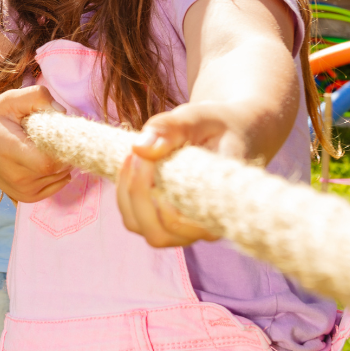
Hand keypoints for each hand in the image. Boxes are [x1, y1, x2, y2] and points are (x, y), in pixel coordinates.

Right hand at [0, 86, 72, 202]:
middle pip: (57, 167)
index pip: (48, 160)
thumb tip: (62, 112)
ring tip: (40, 146)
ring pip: (61, 176)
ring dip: (61, 159)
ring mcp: (22, 190)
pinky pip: (58, 184)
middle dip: (62, 149)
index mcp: (9, 150)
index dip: (60, 145)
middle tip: (50, 134)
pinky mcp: (27, 197)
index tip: (57, 129)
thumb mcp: (9, 100)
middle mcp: (15, 175)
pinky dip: (58, 171)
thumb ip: (37, 96)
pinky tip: (43, 157)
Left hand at [117, 102, 229, 247]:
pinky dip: (124, 193)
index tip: (148, 155)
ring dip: (127, 192)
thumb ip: (170, 128)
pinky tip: (133, 163)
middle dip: (137, 191)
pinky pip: (133, 219)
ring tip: (134, 157)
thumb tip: (139, 148)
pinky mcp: (164, 222)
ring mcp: (183, 229)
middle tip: (137, 154)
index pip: (180, 221)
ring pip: (140, 227)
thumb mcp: (197, 118)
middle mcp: (204, 227)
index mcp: (221, 207)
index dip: (155, 192)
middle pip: (158, 232)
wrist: (225, 133)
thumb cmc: (214, 126)